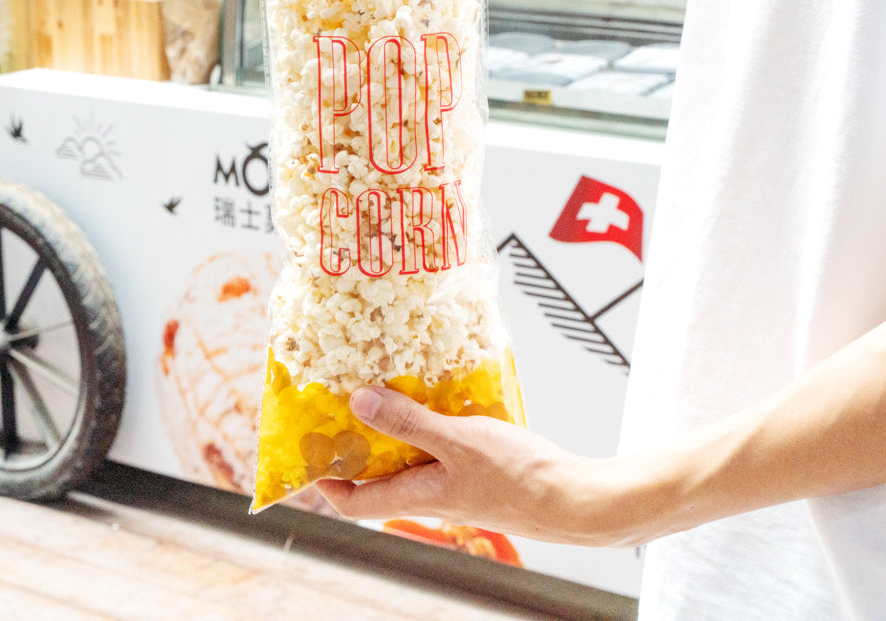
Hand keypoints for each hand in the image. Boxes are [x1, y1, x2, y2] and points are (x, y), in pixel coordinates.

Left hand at [315, 386, 613, 544]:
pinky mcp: (475, 468)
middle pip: (379, 472)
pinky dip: (430, 421)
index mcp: (416, 495)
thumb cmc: (519, 478)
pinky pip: (439, 445)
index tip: (312, 446)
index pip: (353, 502)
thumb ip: (408, 422)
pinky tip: (439, 392)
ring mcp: (453, 481)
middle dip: (361, 438)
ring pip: (410, 455)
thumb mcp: (458, 441)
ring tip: (390, 383)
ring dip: (397, 424)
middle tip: (349, 396)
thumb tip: (358, 403)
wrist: (573, 498)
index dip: (326, 479)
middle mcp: (429, 492)